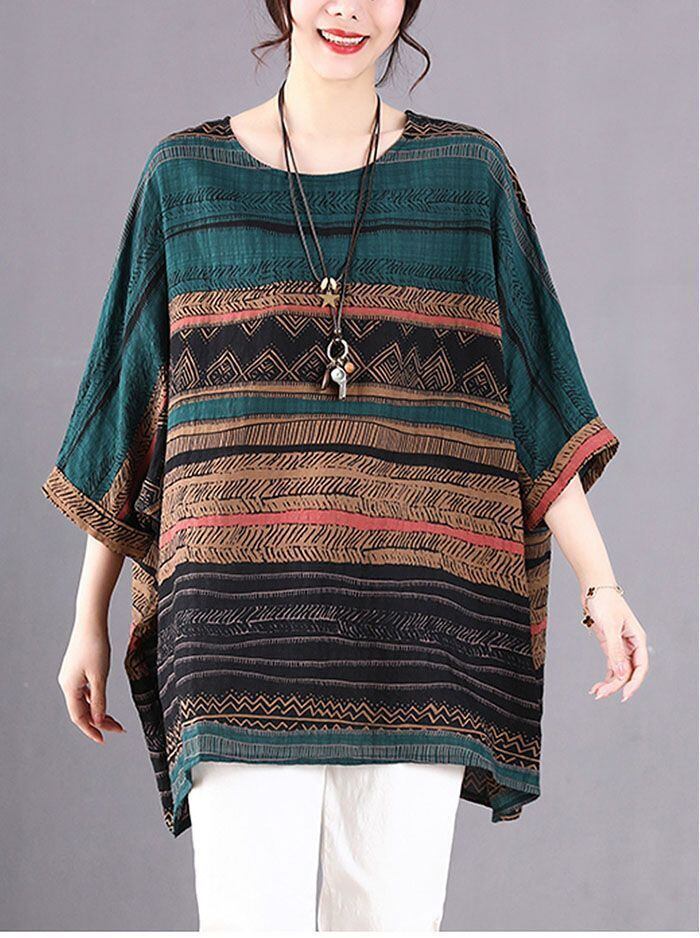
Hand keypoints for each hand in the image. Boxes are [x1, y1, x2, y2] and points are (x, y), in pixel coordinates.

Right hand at [57, 616, 126, 743]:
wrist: (91, 622)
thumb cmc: (95, 646)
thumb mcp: (100, 676)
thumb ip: (99, 700)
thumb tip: (99, 721)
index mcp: (70, 687)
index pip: (79, 717)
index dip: (91, 730)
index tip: (103, 740)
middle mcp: (67, 684)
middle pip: (82, 710)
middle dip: (99, 722)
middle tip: (118, 729)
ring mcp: (71, 676)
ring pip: (84, 701)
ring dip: (98, 711)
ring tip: (115, 720)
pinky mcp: (77, 669)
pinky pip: (84, 691)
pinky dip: (95, 699)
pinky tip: (104, 702)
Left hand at [582, 589, 649, 701]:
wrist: (594, 589)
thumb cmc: (605, 602)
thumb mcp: (610, 626)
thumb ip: (615, 650)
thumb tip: (620, 672)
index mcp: (638, 640)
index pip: (640, 667)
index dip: (634, 683)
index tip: (624, 695)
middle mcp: (631, 645)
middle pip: (628, 672)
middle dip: (616, 685)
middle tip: (601, 694)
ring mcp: (620, 646)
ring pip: (619, 671)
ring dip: (609, 683)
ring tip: (596, 693)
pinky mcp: (609, 645)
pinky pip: (611, 666)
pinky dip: (605, 677)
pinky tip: (597, 686)